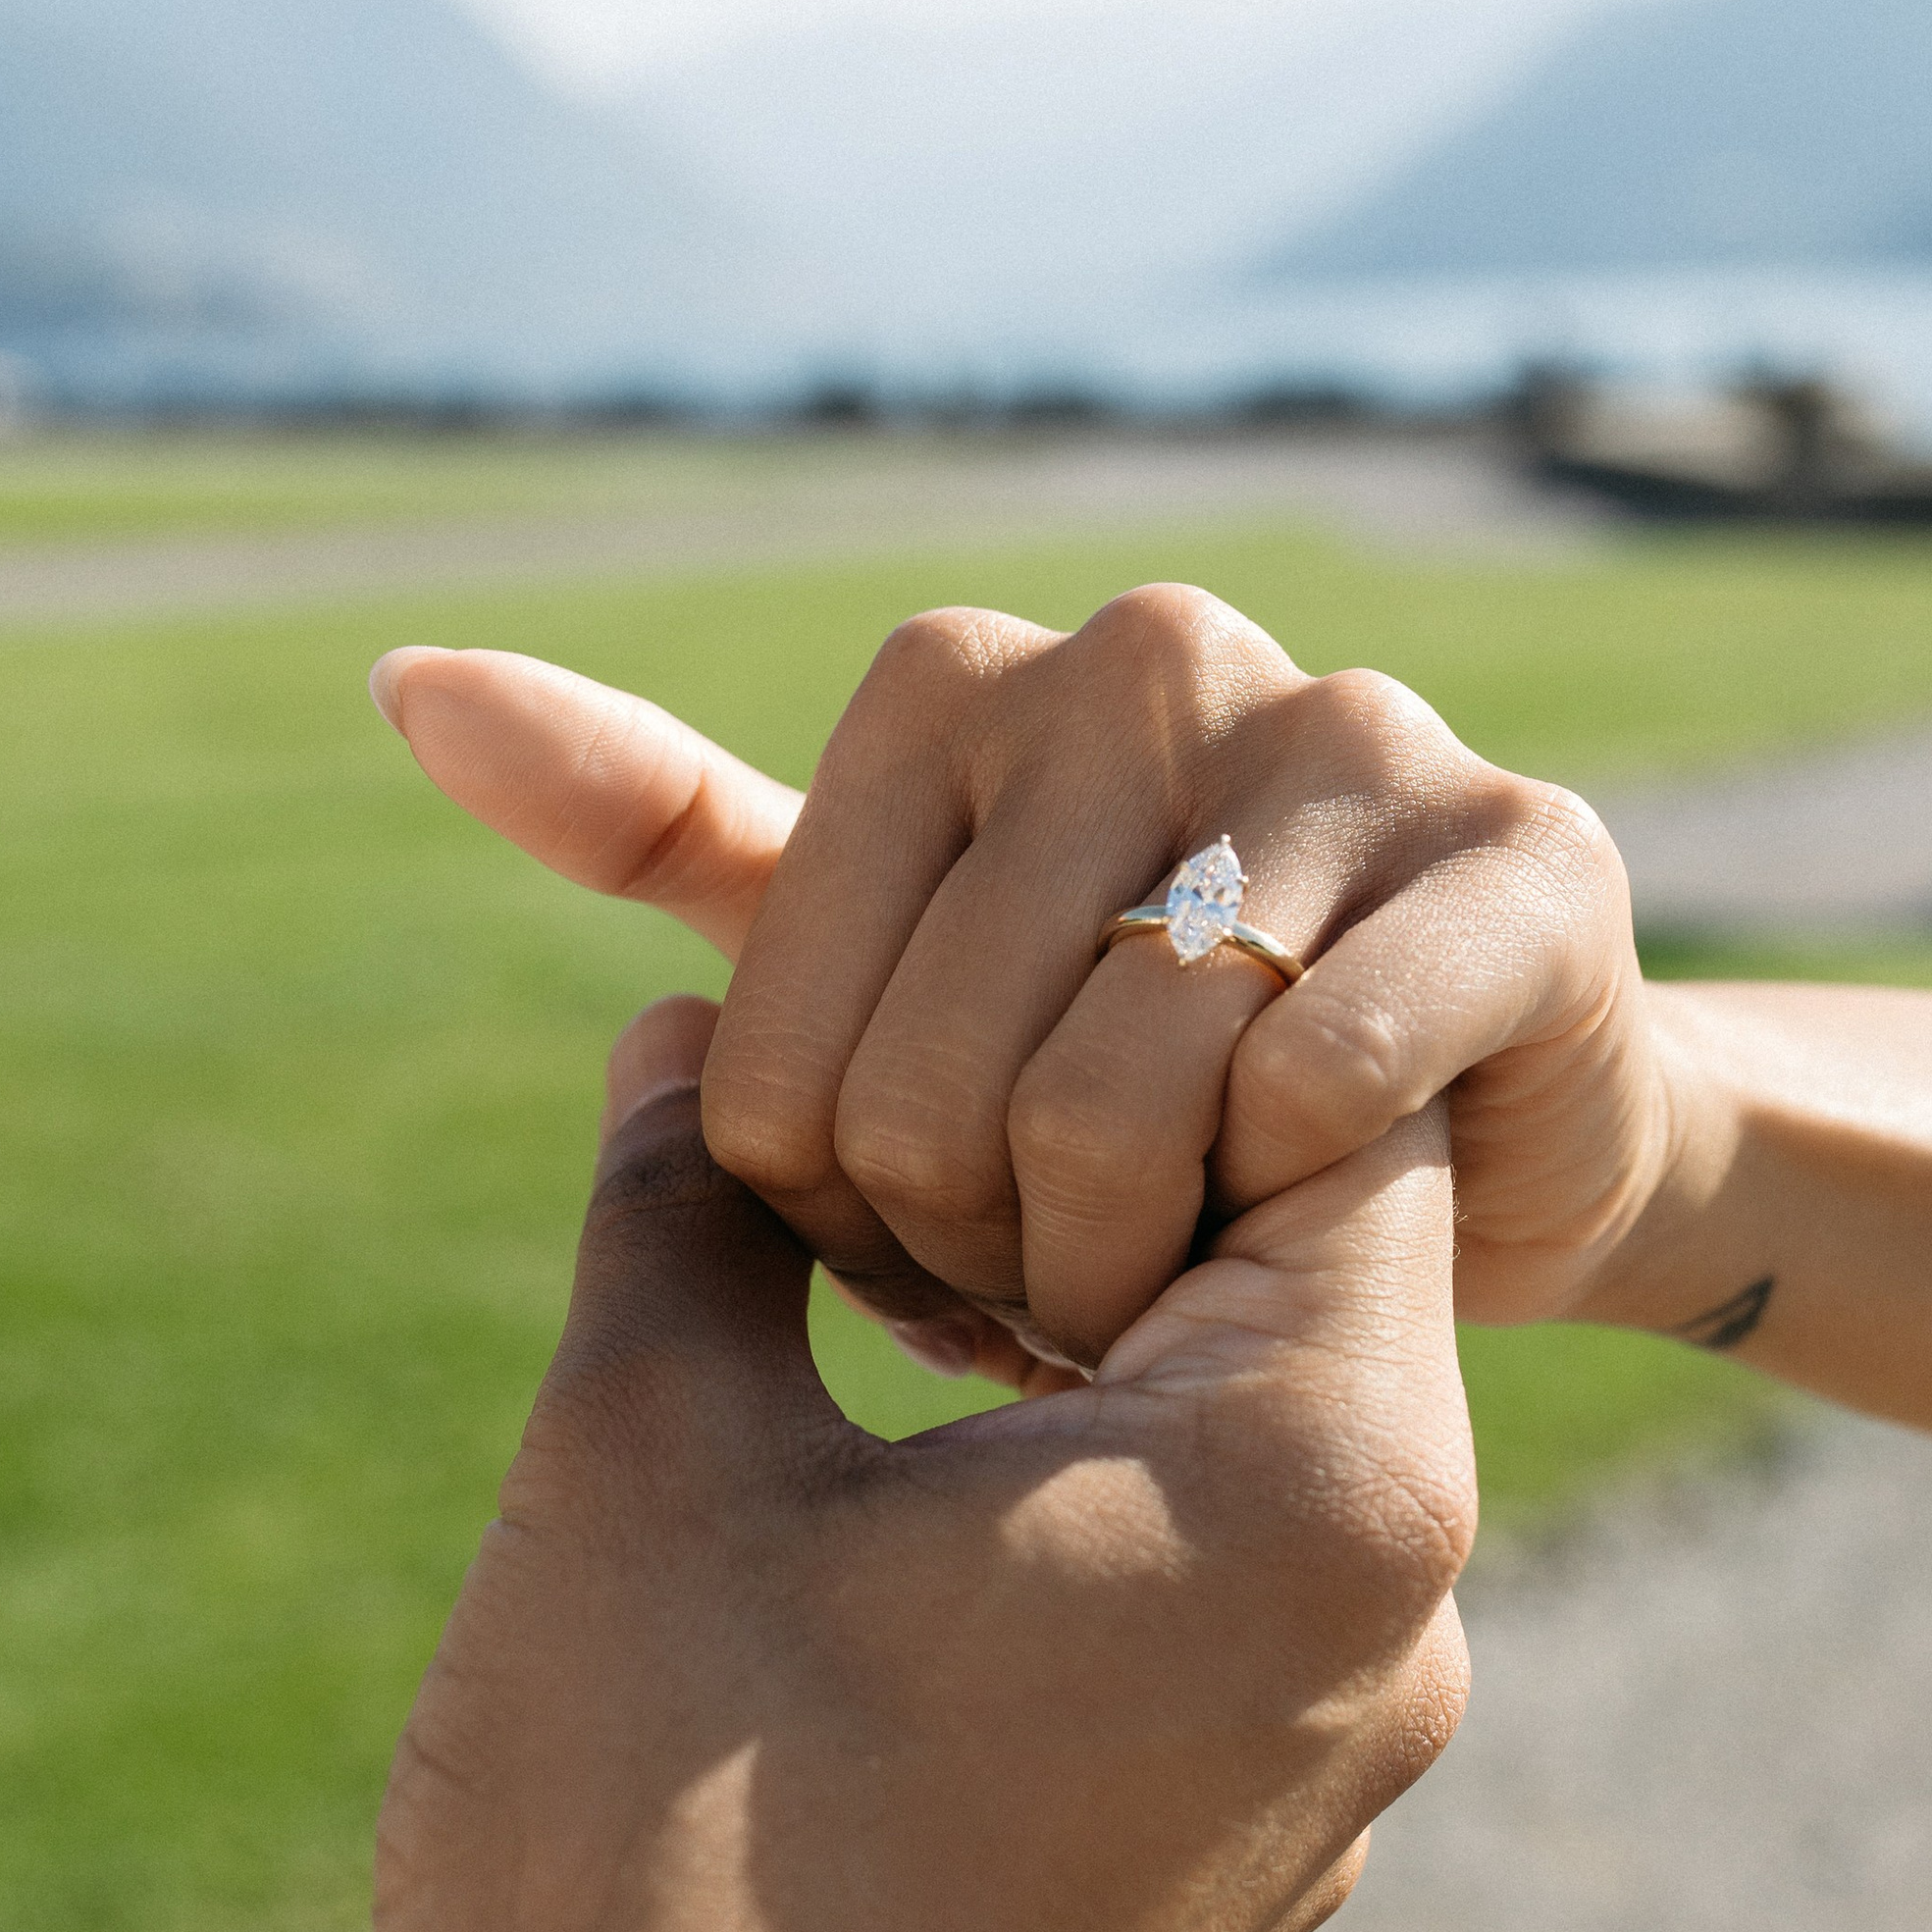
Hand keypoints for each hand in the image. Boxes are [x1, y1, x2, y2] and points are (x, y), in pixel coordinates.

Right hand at [364, 996, 1473, 1931]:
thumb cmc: (660, 1840)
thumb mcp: (655, 1446)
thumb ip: (693, 1195)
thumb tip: (682, 1036)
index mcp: (1328, 1483)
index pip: (1326, 1114)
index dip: (1133, 1032)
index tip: (943, 1066)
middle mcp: (1398, 1634)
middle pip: (1297, 1287)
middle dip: (1088, 1203)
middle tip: (862, 1202)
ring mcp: (1334, 1788)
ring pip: (1243, 1462)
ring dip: (1070, 1377)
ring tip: (847, 1377)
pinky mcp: (1245, 1893)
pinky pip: (1210, 1625)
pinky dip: (1079, 1541)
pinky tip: (880, 1571)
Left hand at [370, 592, 1696, 1374]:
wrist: (1459, 1141)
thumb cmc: (1130, 1054)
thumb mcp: (885, 956)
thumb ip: (664, 833)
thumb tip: (404, 681)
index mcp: (955, 677)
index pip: (773, 1055)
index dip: (845, 1218)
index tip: (937, 1236)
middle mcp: (1151, 652)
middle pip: (939, 1085)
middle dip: (990, 1257)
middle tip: (1078, 1279)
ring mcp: (1354, 736)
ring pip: (1123, 1087)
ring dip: (1137, 1253)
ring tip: (1185, 1262)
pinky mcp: (1527, 857)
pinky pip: (1318, 1076)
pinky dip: (1289, 1200)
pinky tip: (1326, 1202)